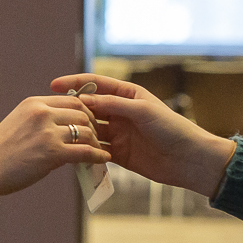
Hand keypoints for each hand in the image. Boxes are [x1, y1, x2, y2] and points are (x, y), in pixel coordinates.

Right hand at [0, 95, 111, 196]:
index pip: (70, 100)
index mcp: (33, 104)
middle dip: (93, 125)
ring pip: (86, 131)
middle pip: (82, 112)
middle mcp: (41, 113)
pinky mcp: (52, 152)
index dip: (85, 111)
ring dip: (95, 141)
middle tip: (96, 137)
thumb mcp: (18, 124)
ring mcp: (47, 132)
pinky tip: (102, 159)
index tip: (89, 123)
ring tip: (97, 150)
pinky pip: (85, 151)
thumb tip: (64, 130)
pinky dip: (97, 155)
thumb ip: (40, 121)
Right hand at [49, 74, 233, 197]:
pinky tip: (73, 152)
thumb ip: (112, 104)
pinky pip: (96, 150)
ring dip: (78, 131)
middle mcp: (120, 112)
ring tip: (62, 135)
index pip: (95, 84)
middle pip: (90, 107)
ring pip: (90, 129)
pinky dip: (85, 151)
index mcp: (127, 94)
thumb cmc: (171, 128)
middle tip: (55, 116)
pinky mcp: (118, 153)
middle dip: (72, 110)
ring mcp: (118, 133)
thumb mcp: (141, 111)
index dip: (74, 83)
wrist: (189, 159)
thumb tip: (82, 99)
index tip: (54, 85)